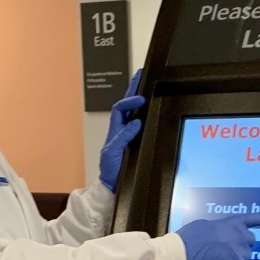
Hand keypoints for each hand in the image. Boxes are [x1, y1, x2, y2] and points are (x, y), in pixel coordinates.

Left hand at [99, 69, 143, 190]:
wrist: (112, 185)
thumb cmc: (110, 170)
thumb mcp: (113, 152)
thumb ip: (123, 137)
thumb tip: (135, 123)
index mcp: (115, 129)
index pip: (120, 108)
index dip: (129, 101)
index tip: (139, 100)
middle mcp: (121, 129)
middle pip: (127, 104)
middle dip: (133, 88)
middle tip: (141, 74)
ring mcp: (128, 134)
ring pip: (133, 111)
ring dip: (138, 97)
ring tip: (144, 83)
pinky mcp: (136, 141)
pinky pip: (140, 123)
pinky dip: (144, 112)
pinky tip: (149, 106)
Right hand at [176, 213, 259, 259]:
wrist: (181, 256)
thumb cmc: (189, 239)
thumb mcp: (206, 225)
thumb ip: (221, 229)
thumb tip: (223, 237)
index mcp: (234, 224)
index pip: (256, 219)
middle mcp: (242, 238)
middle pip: (249, 243)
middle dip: (240, 246)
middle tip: (223, 250)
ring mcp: (241, 254)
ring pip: (242, 258)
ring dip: (233, 259)